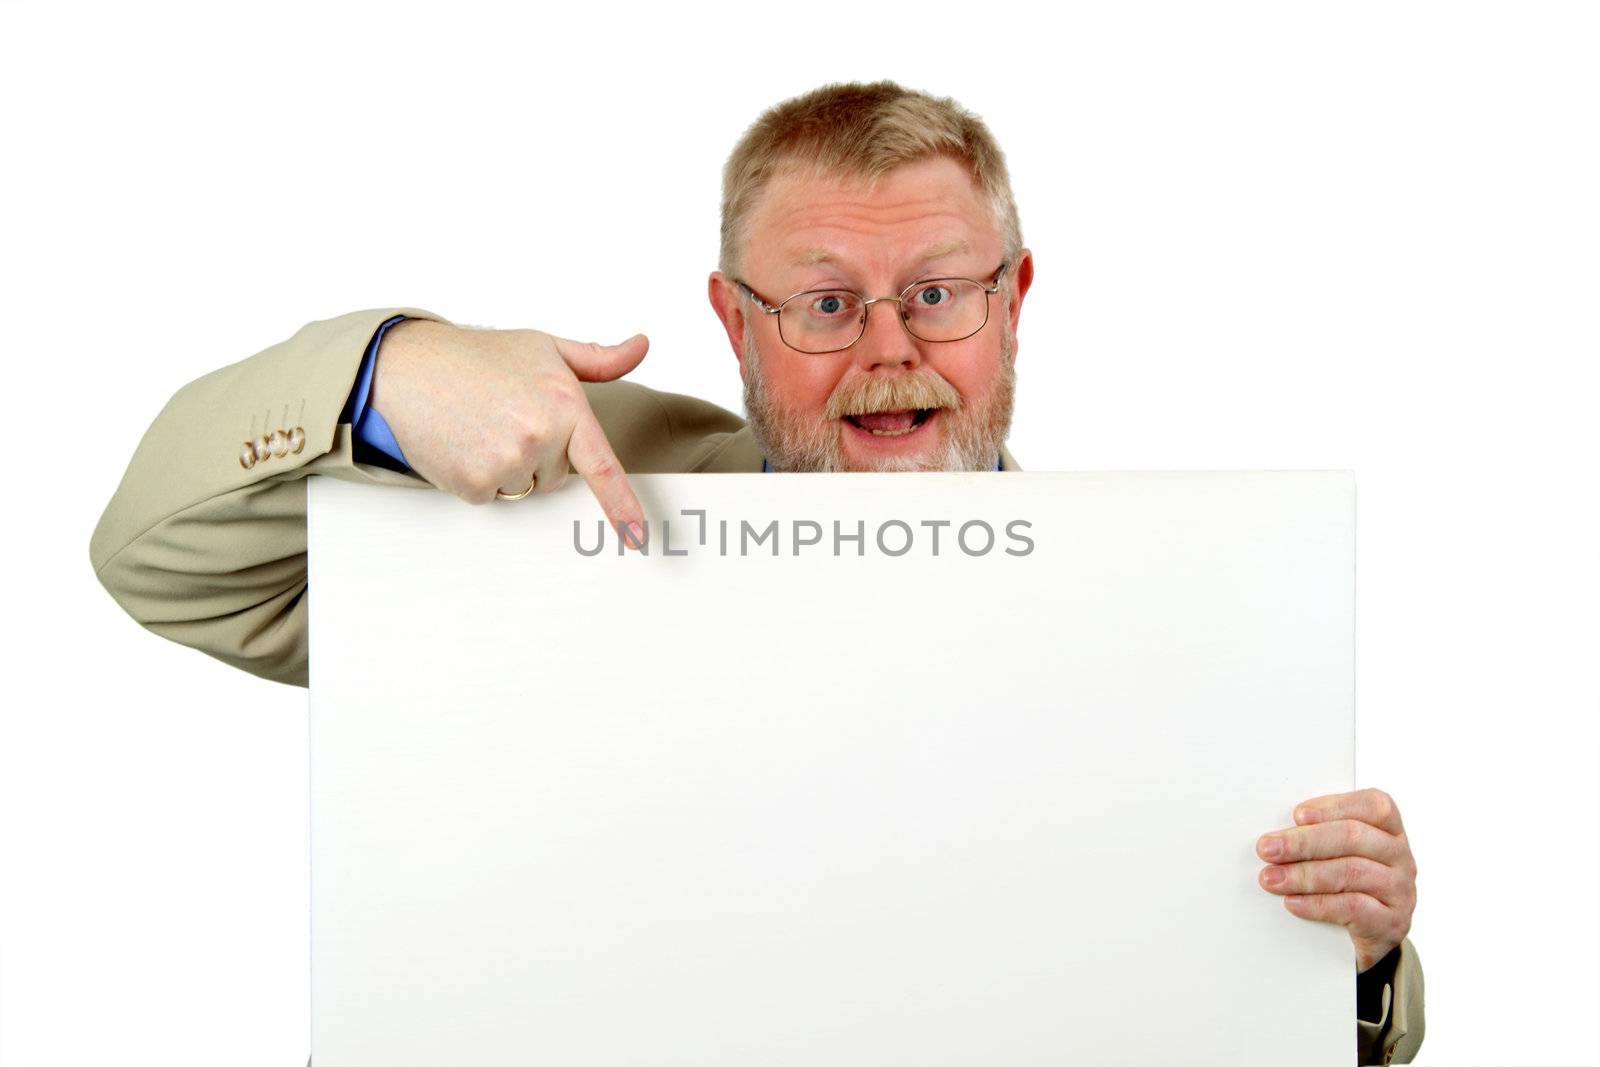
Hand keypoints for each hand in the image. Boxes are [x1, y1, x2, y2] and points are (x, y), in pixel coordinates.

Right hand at [372, 319, 647, 544]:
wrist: (411, 366)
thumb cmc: (479, 356)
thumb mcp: (544, 348)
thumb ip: (598, 359)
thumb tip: (640, 347)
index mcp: (565, 407)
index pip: (604, 467)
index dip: (623, 506)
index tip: (639, 536)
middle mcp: (539, 438)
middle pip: (556, 476)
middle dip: (538, 454)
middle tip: (506, 417)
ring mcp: (505, 464)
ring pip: (523, 487)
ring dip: (508, 466)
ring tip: (482, 426)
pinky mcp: (473, 484)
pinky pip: (491, 496)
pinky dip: (478, 476)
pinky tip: (464, 442)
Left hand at [1255, 788, 1416, 971]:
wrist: (1361, 936)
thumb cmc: (1343, 883)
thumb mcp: (1335, 853)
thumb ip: (1316, 835)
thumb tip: (1275, 833)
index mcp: (1388, 828)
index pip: (1373, 806)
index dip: (1334, 807)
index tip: (1296, 815)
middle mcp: (1400, 856)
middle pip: (1354, 838)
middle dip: (1304, 842)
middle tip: (1267, 849)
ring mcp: (1400, 890)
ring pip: (1351, 872)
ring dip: (1304, 875)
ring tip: (1271, 879)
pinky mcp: (1391, 923)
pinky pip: (1354, 908)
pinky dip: (1318, 904)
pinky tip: (1292, 902)